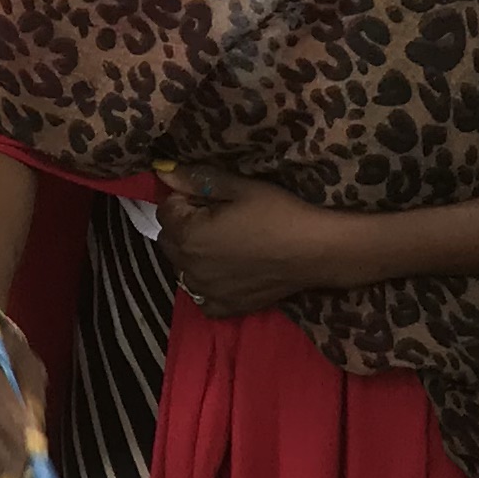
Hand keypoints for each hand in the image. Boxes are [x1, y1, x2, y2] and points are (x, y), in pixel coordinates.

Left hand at [152, 165, 366, 318]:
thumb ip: (198, 180)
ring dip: (193, 255)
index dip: (185, 200)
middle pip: (170, 241)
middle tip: (218, 220)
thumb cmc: (279, 213)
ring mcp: (204, 291)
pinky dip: (208, 284)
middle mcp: (188, 267)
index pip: (165, 211)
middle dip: (185, 227)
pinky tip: (229, 271)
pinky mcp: (222, 307)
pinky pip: (200, 296)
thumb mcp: (241, 188)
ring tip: (226, 245)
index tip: (209, 198)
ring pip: (182, 268)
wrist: (315, 251)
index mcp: (189, 234)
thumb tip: (163, 170)